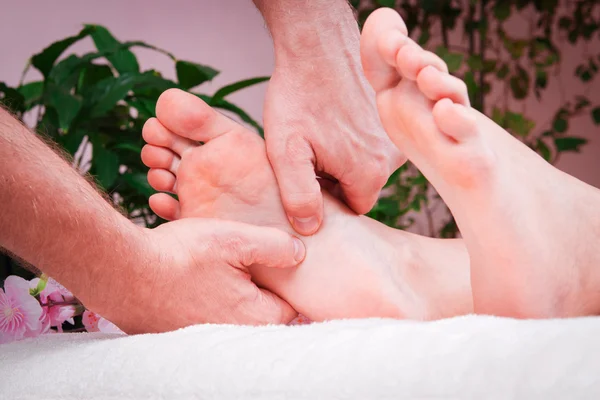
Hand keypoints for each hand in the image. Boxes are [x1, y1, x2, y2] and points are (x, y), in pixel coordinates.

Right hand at [100, 218, 305, 333]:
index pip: (290, 303)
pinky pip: (206, 311)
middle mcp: (232, 334)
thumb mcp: (235, 240)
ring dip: (230, 287)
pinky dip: (206, 293)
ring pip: (232, 308)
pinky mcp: (179, 331)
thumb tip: (300, 253)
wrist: (121, 270)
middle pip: (261, 307)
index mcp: (254, 317)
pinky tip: (195, 273)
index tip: (276, 260)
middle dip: (258, 283)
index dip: (287, 278)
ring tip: (218, 263)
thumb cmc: (180, 255)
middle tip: (246, 258)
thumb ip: (275, 247)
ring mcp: (203, 336)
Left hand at [263, 50, 405, 235]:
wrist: (318, 45)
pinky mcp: (392, 118)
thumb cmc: (298, 95)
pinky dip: (356, 137)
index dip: (328, 198)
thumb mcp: (286, 150)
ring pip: (367, 164)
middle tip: (312, 152)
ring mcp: (395, 136)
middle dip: (337, 178)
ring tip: (323, 131)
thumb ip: (298, 195)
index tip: (310, 177)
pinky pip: (374, 143)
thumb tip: (310, 230)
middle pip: (361, 187)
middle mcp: (391, 158)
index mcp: (369, 173)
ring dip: (346, 157)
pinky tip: (335, 119)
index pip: (352, 209)